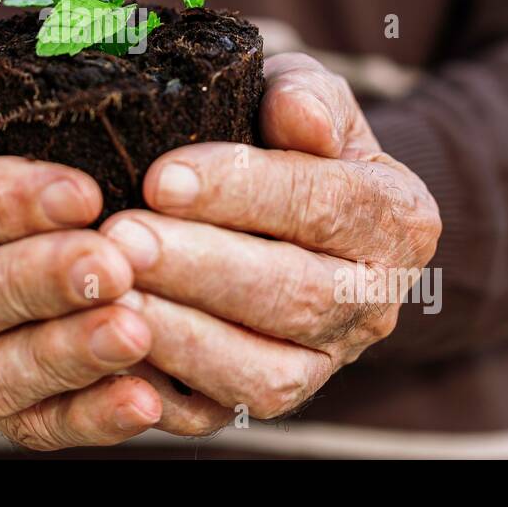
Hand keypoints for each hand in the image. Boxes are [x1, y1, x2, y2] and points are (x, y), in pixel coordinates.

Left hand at [101, 52, 440, 420]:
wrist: (299, 204)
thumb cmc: (287, 137)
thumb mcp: (301, 93)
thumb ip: (304, 95)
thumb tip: (298, 115)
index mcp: (397, 216)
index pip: (324, 203)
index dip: (241, 190)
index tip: (162, 177)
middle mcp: (376, 299)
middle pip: (297, 295)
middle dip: (201, 267)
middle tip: (122, 239)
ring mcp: (329, 359)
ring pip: (266, 371)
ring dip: (183, 336)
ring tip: (112, 294)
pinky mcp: (277, 398)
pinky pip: (222, 412)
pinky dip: (164, 390)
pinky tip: (111, 349)